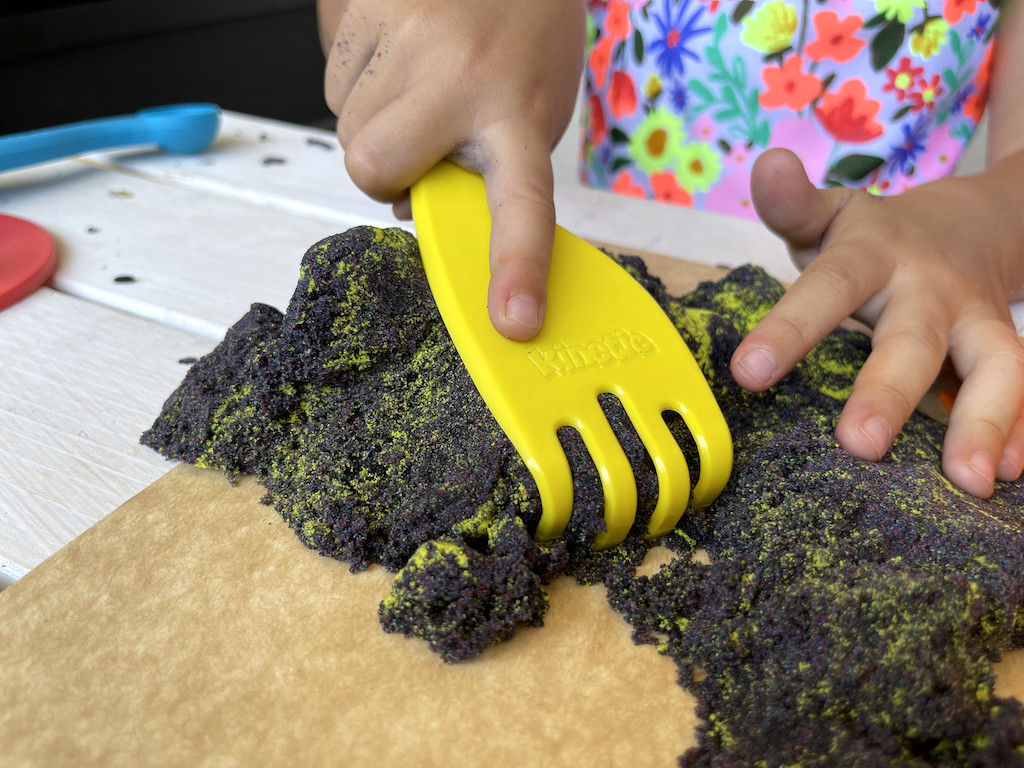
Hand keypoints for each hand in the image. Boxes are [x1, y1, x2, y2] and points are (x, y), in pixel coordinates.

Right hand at [318, 0, 586, 339]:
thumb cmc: (522, 38)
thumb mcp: (530, 109)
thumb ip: (482, 167)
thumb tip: (407, 204)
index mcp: (520, 113)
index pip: (521, 205)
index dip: (516, 268)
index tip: (513, 322)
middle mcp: (463, 76)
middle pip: (372, 168)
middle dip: (382, 174)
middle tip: (419, 146)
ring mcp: (410, 36)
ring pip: (346, 126)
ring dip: (373, 124)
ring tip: (417, 87)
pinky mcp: (368, 6)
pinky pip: (333, 81)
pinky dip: (358, 85)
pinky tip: (397, 59)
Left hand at [732, 147, 1023, 497]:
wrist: (967, 225)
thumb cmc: (871, 239)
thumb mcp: (829, 216)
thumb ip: (791, 203)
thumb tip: (766, 162)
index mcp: (871, 256)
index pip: (826, 290)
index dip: (789, 330)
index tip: (748, 374)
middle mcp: (929, 289)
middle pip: (913, 339)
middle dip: (889, 391)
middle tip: (860, 444)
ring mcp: (975, 320)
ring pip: (995, 365)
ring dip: (985, 421)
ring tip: (970, 481)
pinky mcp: (1003, 350)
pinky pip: (1022, 388)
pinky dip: (1021, 429)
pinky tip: (1008, 473)